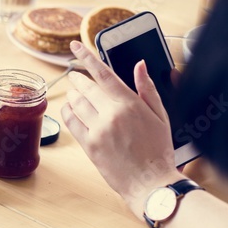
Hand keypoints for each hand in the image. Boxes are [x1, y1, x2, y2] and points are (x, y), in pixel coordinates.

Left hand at [62, 41, 182, 214]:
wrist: (149, 181)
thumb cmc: (157, 149)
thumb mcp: (160, 115)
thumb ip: (147, 88)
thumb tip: (139, 65)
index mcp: (129, 104)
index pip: (103, 74)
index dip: (87, 57)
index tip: (75, 46)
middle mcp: (111, 114)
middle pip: (85, 87)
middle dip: (78, 78)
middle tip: (75, 75)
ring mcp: (97, 130)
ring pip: (75, 103)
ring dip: (72, 94)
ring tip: (76, 92)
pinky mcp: (88, 145)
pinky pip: (70, 121)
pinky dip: (67, 111)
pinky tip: (70, 109)